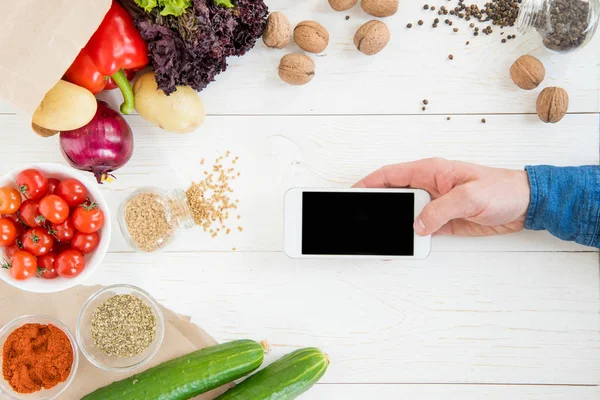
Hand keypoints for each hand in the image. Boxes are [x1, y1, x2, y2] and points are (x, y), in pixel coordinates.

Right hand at [353, 158, 530, 236]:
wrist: (526, 204)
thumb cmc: (502, 189)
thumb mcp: (470, 196)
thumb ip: (440, 210)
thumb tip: (418, 225)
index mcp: (431, 171)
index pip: (391, 174)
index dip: (369, 183)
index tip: (352, 193)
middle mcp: (429, 186)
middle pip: (393, 195)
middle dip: (375, 206)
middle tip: (361, 220)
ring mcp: (435, 204)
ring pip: (404, 214)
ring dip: (393, 224)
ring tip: (379, 236)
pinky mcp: (443, 221)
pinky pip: (420, 228)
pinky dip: (410, 236)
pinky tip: (403, 244)